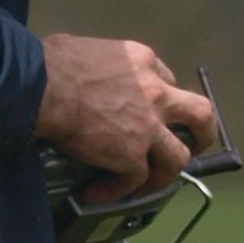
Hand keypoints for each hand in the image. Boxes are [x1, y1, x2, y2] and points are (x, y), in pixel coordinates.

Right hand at [36, 34, 218, 198]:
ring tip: (147, 185)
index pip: (168, 81)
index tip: (151, 112)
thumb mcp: (87, 49)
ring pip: (179, 158)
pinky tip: (97, 193)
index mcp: (144, 61)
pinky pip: (135, 181)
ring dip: (166, 174)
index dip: (162, 100)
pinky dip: (118, 191)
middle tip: (191, 146)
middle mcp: (156, 93)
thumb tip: (83, 75)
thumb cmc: (50, 63)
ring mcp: (148, 127)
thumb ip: (101, 65)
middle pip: (200, 115)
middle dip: (202, 134)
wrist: (40, 88)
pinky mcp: (132, 156)